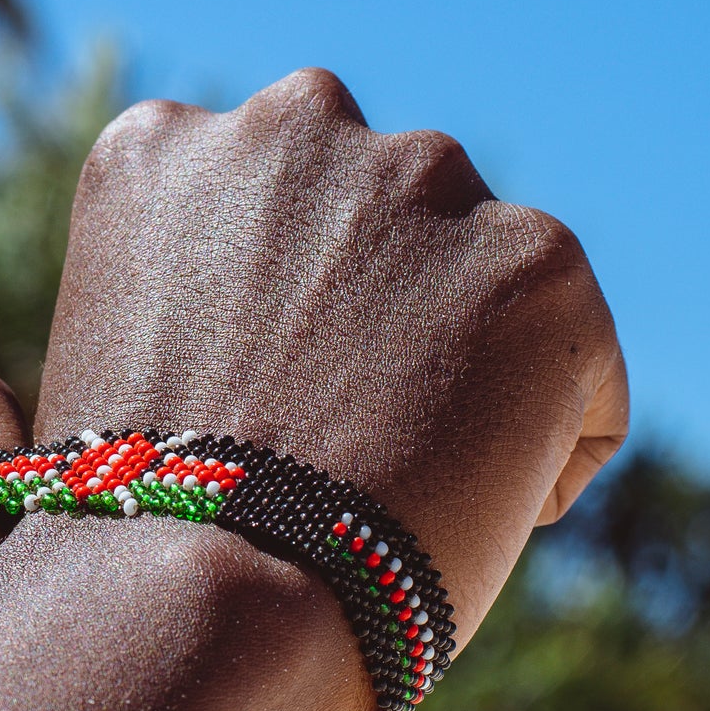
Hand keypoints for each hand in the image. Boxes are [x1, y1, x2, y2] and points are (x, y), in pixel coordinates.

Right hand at [38, 69, 627, 646]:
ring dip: (463, 356)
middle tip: (347, 430)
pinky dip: (549, 442)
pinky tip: (472, 507)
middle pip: (376, 210)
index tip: (262, 398)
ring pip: (478, 270)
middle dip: (377, 301)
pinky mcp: (535, 257)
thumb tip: (308, 331)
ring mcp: (418, 178)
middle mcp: (292, 122)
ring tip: (404, 474)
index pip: (257, 200)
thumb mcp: (132, 353)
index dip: (269, 318)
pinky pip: (577, 360)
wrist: (202, 588)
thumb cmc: (142, 525)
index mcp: (165, 145)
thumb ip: (211, 293)